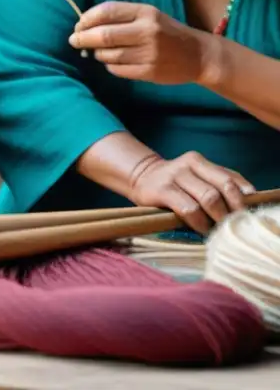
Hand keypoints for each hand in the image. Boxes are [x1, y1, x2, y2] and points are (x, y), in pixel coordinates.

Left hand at [69, 1, 209, 83]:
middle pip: (103, 35)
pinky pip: (117, 69)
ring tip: (98, 51)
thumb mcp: (147, 16)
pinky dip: (109, 66)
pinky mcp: (149, 72)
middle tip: (74, 41)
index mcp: (145, 12)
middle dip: (83, 38)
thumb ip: (119, 17)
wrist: (198, 55)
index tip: (78, 25)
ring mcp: (149, 53)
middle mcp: (147, 31)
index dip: (86, 19)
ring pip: (108, 55)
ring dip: (97, 53)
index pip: (106, 11)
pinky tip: (114, 62)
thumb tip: (83, 25)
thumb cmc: (166, 32)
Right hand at [129, 151, 254, 234]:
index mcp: (199, 160)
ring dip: (217, 218)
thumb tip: (250, 201)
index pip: (230, 179)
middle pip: (222, 188)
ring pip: (208, 198)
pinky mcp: (162, 190)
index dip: (243, 199)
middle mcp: (188, 164)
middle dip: (232, 210)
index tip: (246, 215)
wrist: (141, 177)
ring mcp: (174, 176)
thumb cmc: (176, 183)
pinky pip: (189, 209)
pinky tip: (201, 228)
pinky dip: (199, 222)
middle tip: (234, 225)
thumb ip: (218, 182)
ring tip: (219, 229)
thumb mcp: (196, 176)